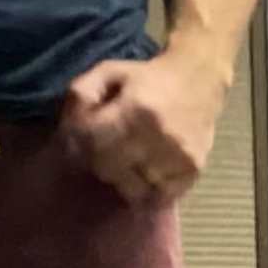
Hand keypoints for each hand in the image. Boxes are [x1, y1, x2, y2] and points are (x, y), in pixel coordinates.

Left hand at [62, 49, 226, 200]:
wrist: (200, 78)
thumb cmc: (148, 77)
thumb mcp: (110, 71)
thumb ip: (82, 94)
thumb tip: (67, 129)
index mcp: (135, 109)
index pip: (92, 143)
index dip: (78, 145)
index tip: (79, 142)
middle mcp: (158, 136)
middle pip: (109, 170)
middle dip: (99, 163)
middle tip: (103, 152)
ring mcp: (178, 156)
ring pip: (133, 188)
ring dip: (123, 179)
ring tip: (125, 164)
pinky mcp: (193, 169)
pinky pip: (160, 196)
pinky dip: (149, 191)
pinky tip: (145, 175)